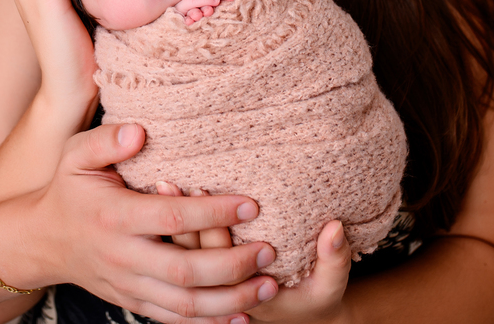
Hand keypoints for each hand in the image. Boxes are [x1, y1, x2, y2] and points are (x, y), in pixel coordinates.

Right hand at [35, 124, 278, 323]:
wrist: (44, 240)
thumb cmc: (69, 190)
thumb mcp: (76, 155)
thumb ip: (106, 140)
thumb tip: (141, 132)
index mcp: (114, 216)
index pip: (172, 218)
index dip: (214, 213)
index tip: (252, 205)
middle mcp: (123, 256)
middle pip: (184, 272)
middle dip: (232, 265)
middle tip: (270, 252)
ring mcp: (129, 285)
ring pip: (185, 304)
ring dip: (231, 300)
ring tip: (269, 286)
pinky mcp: (134, 302)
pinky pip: (174, 319)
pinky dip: (210, 322)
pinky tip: (242, 315)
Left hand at [155, 184, 350, 323]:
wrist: (301, 317)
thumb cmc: (315, 300)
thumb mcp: (329, 286)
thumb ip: (334, 259)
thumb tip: (334, 228)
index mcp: (250, 295)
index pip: (220, 258)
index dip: (210, 224)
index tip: (202, 187)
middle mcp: (224, 293)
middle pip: (191, 258)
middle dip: (179, 220)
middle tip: (167, 183)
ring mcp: (212, 289)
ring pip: (180, 259)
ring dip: (170, 225)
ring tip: (159, 185)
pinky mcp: (207, 281)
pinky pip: (179, 259)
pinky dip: (172, 234)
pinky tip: (162, 204)